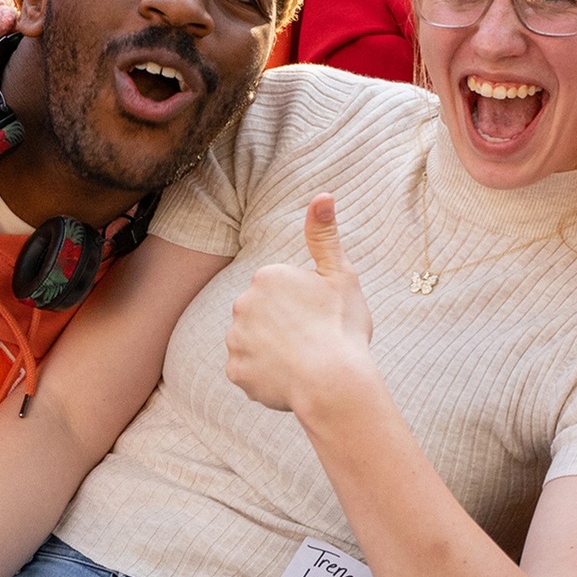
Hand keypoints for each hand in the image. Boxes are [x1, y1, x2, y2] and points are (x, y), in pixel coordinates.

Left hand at [225, 196, 376, 416]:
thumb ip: (324, 235)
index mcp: (267, 277)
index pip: (281, 288)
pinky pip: (250, 370)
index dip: (305, 302)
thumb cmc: (341, 327)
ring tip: (304, 359)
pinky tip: (290, 377)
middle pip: (265, 313)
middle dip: (284, 324)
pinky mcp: (235, 371)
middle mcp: (242, 304)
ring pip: (255, 341)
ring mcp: (235, 340)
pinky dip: (266, 374)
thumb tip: (322, 194)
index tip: (321, 315)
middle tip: (314, 338)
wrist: (333, 382)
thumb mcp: (341, 275)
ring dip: (274, 349)